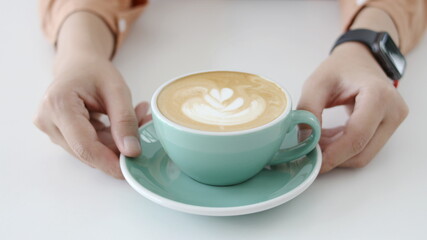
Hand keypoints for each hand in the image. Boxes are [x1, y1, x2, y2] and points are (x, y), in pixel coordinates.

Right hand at [34, 55, 150, 177]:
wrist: (78, 64)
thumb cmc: (94, 71)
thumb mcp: (117, 90)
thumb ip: (125, 120)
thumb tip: (132, 152)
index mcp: (59, 104)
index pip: (84, 145)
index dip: (109, 161)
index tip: (130, 170)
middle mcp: (48, 120)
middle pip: (87, 151)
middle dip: (118, 148)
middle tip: (146, 128)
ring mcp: (51, 129)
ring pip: (89, 151)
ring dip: (116, 143)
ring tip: (138, 119)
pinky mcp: (59, 135)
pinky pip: (88, 146)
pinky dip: (109, 140)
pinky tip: (123, 125)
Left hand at [297, 42, 407, 172]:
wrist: (360, 59)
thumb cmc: (341, 68)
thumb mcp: (317, 83)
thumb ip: (308, 110)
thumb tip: (305, 140)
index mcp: (378, 96)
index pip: (357, 136)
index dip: (334, 154)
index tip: (314, 161)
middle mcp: (393, 111)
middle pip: (362, 151)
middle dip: (334, 157)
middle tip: (310, 151)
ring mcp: (393, 121)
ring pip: (364, 154)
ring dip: (338, 154)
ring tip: (318, 141)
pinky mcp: (388, 128)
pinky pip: (365, 148)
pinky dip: (344, 148)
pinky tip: (328, 139)